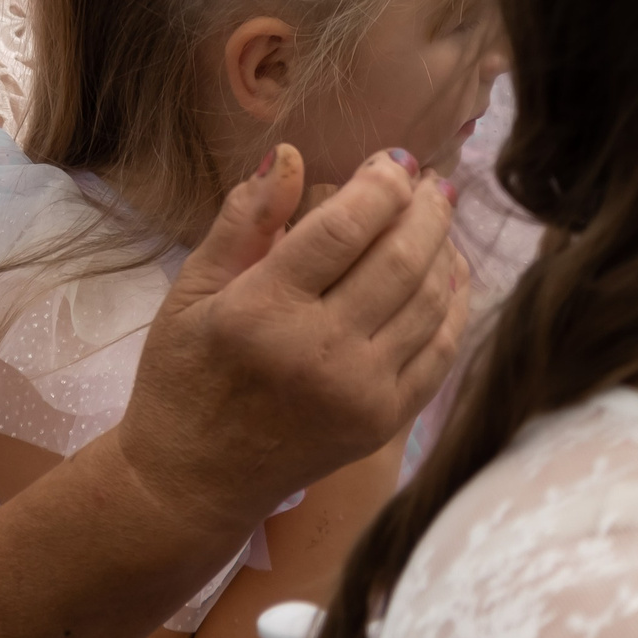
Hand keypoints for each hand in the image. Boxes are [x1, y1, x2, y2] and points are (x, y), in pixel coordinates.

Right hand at [116, 146, 465, 534]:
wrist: (192, 482)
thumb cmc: (183, 377)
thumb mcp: (191, 290)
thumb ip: (244, 221)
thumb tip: (288, 154)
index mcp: (262, 310)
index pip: (343, 228)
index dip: (379, 184)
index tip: (392, 160)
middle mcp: (318, 352)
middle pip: (399, 260)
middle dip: (424, 208)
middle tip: (429, 180)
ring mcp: (359, 393)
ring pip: (429, 302)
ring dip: (444, 249)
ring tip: (438, 216)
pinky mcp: (383, 424)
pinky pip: (440, 352)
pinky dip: (454, 306)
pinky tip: (449, 273)